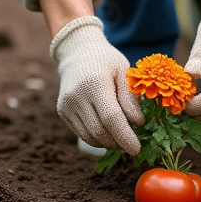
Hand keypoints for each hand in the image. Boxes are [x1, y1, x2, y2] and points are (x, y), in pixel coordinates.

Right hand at [49, 16, 144, 152]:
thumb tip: (137, 124)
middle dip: (118, 142)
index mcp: (95, 84)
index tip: (137, 149)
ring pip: (90, 137)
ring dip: (108, 142)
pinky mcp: (63, 112)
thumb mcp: (124, 71)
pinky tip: (108, 131)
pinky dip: (97, 138)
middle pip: (100, 132)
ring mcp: (67, 106)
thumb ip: (130, 98)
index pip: (111, 118)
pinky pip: (82, 134)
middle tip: (133, 142)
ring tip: (122, 136)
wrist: (77, 52)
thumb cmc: (106, 61)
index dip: (125, 137)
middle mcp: (77, 96)